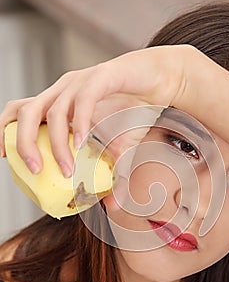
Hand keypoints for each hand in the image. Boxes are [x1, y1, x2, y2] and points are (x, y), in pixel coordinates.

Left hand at [0, 45, 203, 176]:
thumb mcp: (119, 147)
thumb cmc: (134, 110)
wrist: (160, 81)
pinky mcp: (103, 77)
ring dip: (56, 144)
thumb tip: (110, 205)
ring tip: (66, 168)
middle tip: (33, 170)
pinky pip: (84, 100)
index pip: (21, 112)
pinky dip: (80, 124)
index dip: (5, 132)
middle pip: (26, 111)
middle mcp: (64, 90)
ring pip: (53, 110)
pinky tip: (84, 144)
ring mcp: (81, 82)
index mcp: (60, 101)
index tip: (4, 157)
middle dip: (22, 143)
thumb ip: (112, 173)